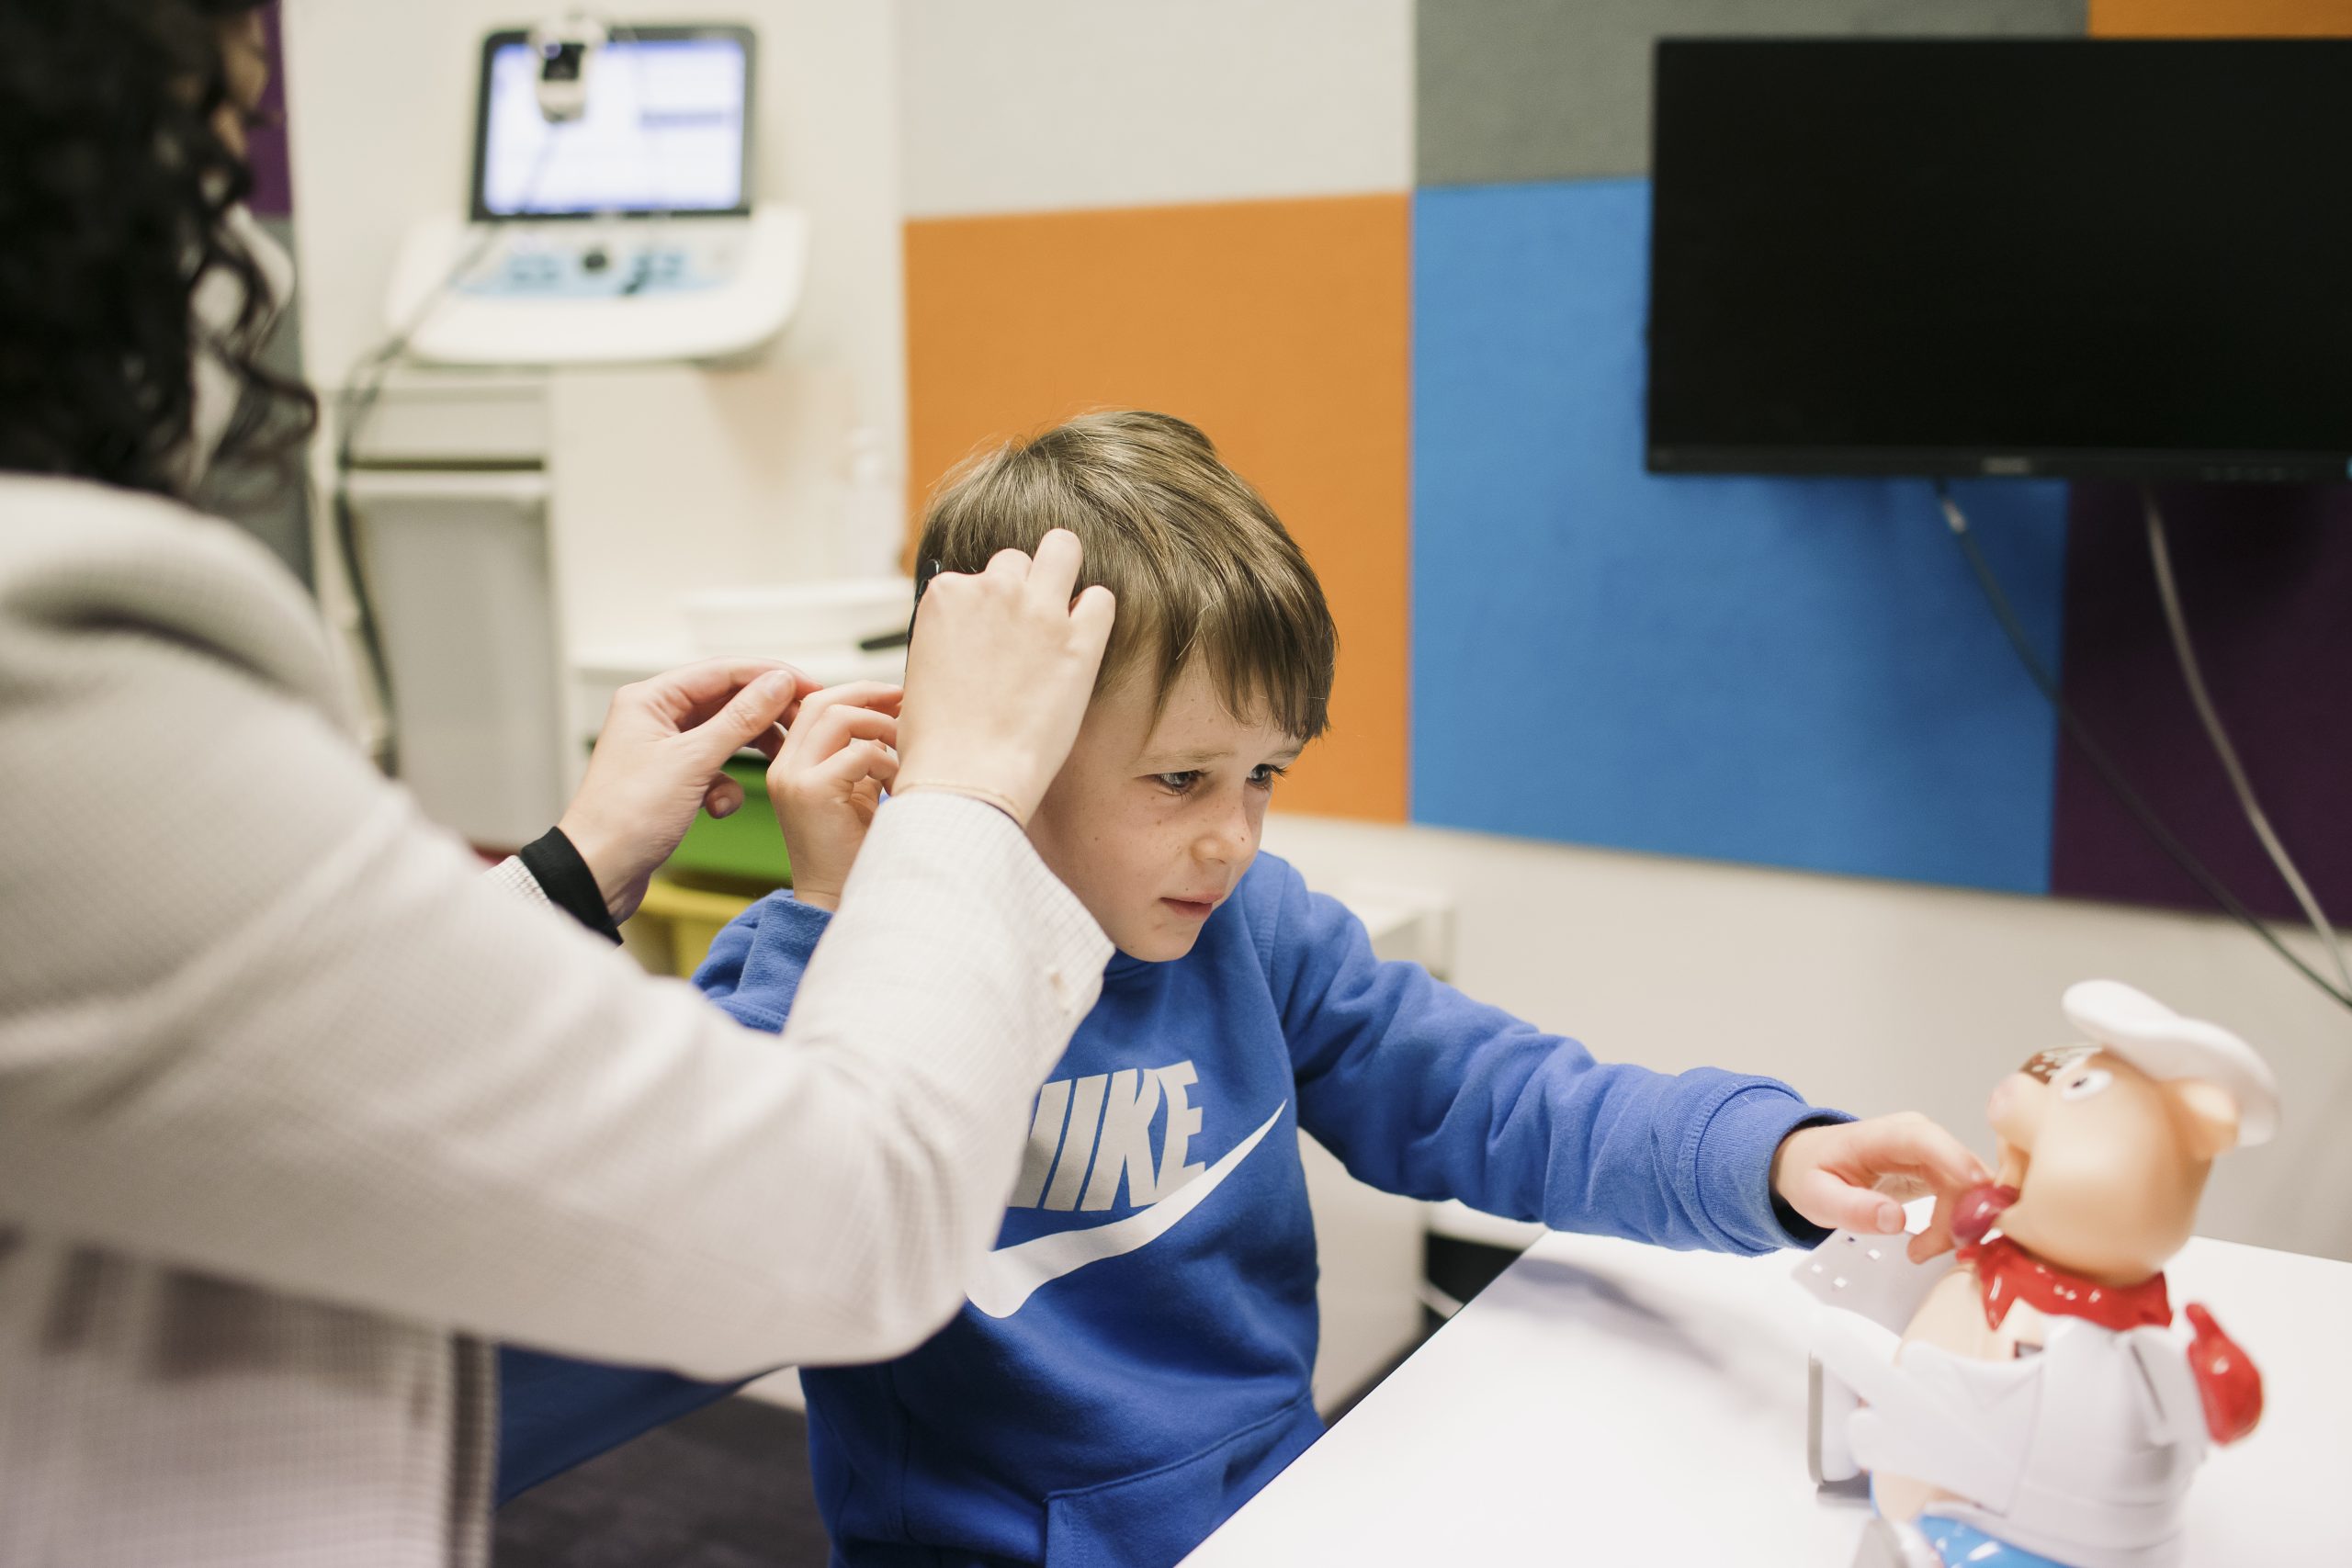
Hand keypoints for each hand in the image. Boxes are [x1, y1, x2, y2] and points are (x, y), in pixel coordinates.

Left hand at [556, 659, 819, 922]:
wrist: (599, 873)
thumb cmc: (628, 815)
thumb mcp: (693, 762)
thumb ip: (740, 719)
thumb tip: (778, 683)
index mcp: (651, 699)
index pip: (723, 671)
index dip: (771, 676)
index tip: (811, 687)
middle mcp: (656, 717)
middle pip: (727, 701)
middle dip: (765, 716)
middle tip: (804, 727)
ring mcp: (665, 749)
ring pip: (725, 737)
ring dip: (749, 753)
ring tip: (776, 764)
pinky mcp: (673, 780)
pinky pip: (715, 769)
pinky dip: (725, 788)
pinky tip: (719, 807)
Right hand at [768, 682, 902, 911]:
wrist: (837, 899)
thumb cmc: (853, 849)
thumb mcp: (857, 790)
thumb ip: (863, 753)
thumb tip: (891, 715)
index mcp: (790, 764)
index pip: (816, 704)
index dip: (857, 692)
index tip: (895, 695)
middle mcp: (784, 768)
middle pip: (824, 702)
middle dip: (870, 694)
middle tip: (907, 702)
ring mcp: (793, 779)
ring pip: (838, 718)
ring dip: (881, 726)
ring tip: (904, 750)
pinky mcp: (811, 793)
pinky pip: (857, 754)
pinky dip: (886, 762)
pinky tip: (898, 786)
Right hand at [894, 528, 1115, 824]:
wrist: (966, 778)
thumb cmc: (937, 741)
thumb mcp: (922, 670)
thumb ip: (950, 635)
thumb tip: (974, 637)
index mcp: (945, 595)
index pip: (975, 578)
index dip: (985, 610)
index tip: (989, 640)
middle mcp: (992, 590)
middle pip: (1016, 561)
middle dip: (1022, 588)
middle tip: (1026, 629)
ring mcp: (1039, 611)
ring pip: (1062, 550)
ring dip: (1062, 576)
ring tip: (1061, 616)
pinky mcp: (1079, 641)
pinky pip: (1101, 599)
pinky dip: (1094, 614)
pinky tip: (1084, 641)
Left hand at [1771, 1112, 1991, 1262]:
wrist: (1809, 1161)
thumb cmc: (1812, 1173)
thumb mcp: (1817, 1197)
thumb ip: (1853, 1209)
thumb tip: (1895, 1219)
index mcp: (1881, 1136)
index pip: (1926, 1140)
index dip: (1957, 1161)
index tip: (1980, 1187)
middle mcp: (1915, 1135)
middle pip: (1959, 1172)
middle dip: (1958, 1217)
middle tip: (1925, 1251)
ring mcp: (1931, 1150)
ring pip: (1969, 1188)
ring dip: (1955, 1226)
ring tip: (1918, 1250)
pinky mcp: (1938, 1167)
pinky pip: (1963, 1196)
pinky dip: (1955, 1224)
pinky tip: (1928, 1241)